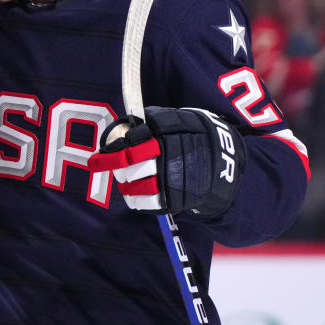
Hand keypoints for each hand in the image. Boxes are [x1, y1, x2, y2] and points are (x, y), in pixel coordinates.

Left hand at [87, 106, 243, 216]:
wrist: (224, 161)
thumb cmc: (192, 137)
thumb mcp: (174, 121)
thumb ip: (150, 122)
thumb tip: (123, 125)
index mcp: (163, 137)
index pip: (129, 143)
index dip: (111, 150)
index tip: (100, 154)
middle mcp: (165, 158)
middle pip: (127, 165)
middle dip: (113, 165)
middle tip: (106, 164)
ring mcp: (169, 180)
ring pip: (133, 185)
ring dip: (124, 183)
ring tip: (125, 179)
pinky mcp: (173, 199)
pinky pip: (144, 203)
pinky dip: (135, 200)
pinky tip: (134, 194)